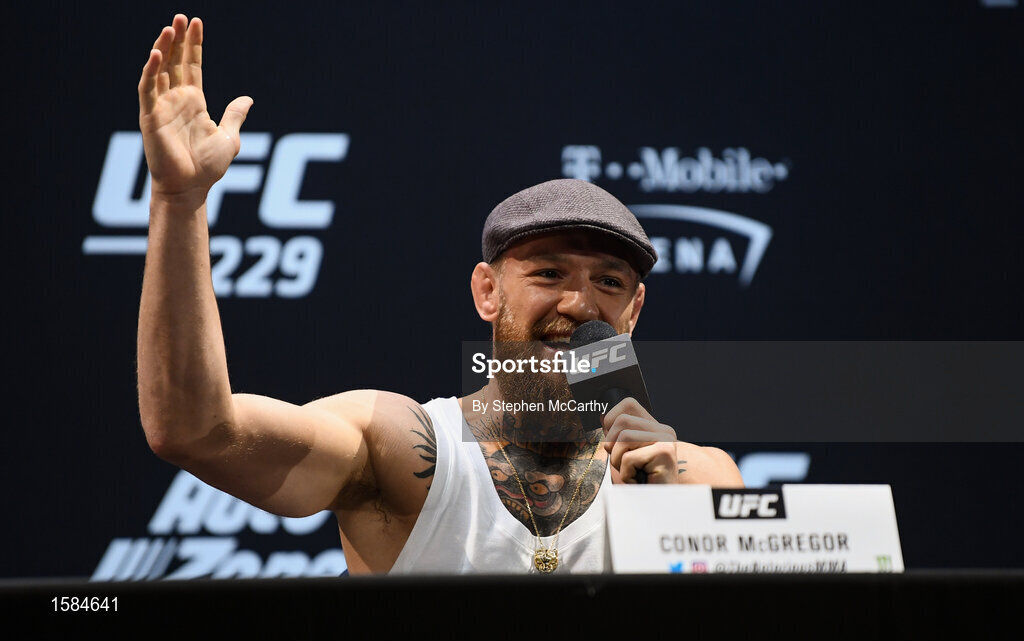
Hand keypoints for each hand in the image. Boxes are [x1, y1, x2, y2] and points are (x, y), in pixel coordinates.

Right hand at [138, 14, 251, 206]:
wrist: (191, 188)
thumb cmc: (207, 167)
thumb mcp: (228, 137)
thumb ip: (235, 115)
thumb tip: (248, 99)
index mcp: (194, 102)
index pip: (192, 65)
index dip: (194, 45)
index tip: (196, 22)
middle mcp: (176, 100)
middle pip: (174, 62)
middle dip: (177, 39)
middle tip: (180, 17)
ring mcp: (161, 106)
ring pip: (159, 70)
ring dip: (163, 49)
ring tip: (170, 27)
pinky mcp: (150, 117)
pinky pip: (148, 89)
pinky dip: (150, 72)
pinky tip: (156, 54)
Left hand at [602, 397, 679, 483]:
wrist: (653, 510)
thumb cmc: (637, 485)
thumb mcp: (620, 456)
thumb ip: (615, 436)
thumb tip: (602, 415)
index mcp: (654, 427)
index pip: (628, 404)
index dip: (612, 422)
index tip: (614, 445)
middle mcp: (664, 430)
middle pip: (621, 421)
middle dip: (613, 447)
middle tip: (625, 465)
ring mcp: (666, 440)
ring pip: (624, 437)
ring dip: (619, 462)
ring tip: (633, 473)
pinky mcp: (665, 453)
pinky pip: (629, 458)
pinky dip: (627, 475)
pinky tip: (639, 482)